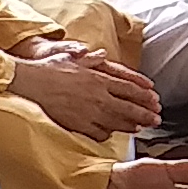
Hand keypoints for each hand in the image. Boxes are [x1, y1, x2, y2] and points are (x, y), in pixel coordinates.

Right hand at [6, 44, 157, 140]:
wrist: (31, 83)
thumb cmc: (50, 69)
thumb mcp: (72, 57)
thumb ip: (90, 59)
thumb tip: (101, 54)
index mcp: (100, 79)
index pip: (130, 89)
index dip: (145, 96)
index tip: (155, 101)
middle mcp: (99, 96)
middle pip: (129, 108)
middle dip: (145, 115)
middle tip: (156, 120)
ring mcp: (90, 112)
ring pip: (117, 122)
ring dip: (131, 125)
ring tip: (140, 128)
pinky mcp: (79, 125)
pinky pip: (98, 133)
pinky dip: (107, 134)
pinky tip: (111, 134)